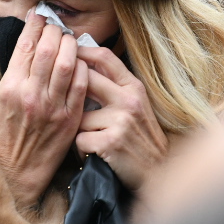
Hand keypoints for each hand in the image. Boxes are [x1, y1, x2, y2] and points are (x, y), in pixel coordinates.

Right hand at [0, 13, 88, 208]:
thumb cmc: (5, 135)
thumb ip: (12, 74)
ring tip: (68, 39)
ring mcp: (53, 107)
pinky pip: (82, 85)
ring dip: (70, 45)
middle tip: (56, 26)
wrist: (18, 172)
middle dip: (54, 31)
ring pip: (68, 63)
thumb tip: (27, 45)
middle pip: (48, 50)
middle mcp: (32, 95)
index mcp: (10, 89)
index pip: (25, 46)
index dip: (34, 26)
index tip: (39, 17)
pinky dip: (83, 67)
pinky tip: (80, 62)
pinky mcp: (70, 118)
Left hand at [75, 46, 169, 189]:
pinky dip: (81, 149)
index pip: (104, 57)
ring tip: (90, 139)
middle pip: (85, 80)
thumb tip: (84, 65)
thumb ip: (115, 86)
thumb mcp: (136, 105)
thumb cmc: (141, 137)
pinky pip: (79, 139)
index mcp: (134, 87)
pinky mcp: (110, 142)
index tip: (68, 53)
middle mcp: (128, 99)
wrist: (158, 171)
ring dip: (78, 129)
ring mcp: (120, 120)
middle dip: (70, 91)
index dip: (82, 51)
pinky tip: (93, 153)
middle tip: (65, 102)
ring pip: (77, 115)